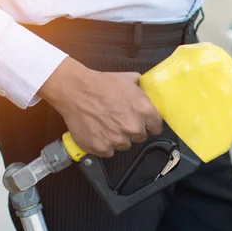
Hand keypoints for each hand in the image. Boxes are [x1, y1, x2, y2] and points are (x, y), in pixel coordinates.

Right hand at [38, 57, 162, 157]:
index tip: (144, 124)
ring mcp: (117, 139)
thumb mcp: (128, 79)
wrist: (75, 90)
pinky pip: (108, 151)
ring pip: (124, 145)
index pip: (156, 128)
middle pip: (140, 137)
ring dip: (117, 138)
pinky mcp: (101, 147)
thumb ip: (142, 89)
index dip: (149, 125)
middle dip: (132, 130)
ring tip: (106, 124)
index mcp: (145, 111)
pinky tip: (97, 132)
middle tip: (119, 120)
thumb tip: (148, 93)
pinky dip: (103, 144)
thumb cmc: (100, 84)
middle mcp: (133, 127)